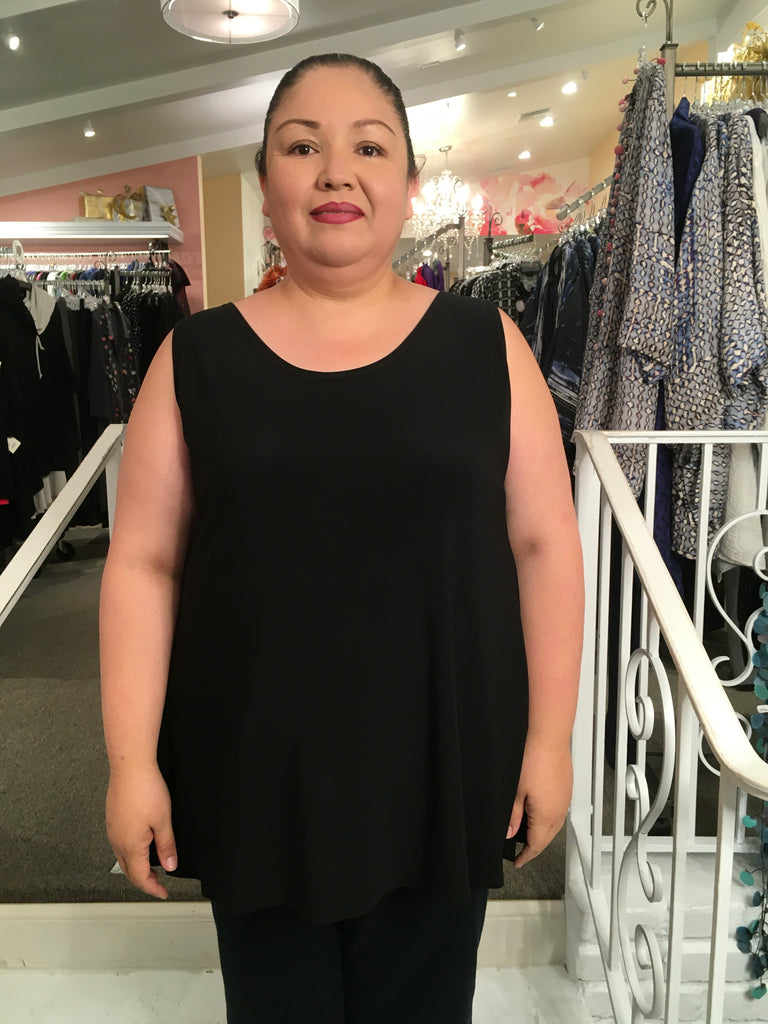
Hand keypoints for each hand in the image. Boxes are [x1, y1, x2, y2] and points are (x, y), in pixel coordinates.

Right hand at [106, 764, 177, 898]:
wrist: (130, 766)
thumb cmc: (145, 790)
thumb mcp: (163, 821)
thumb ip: (166, 846)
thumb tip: (169, 865)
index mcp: (130, 845)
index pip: (140, 877)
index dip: (152, 888)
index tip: (163, 893)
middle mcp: (117, 841)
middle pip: (128, 871)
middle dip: (143, 880)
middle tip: (158, 883)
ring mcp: (112, 830)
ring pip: (122, 858)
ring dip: (136, 867)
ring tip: (151, 866)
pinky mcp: (112, 819)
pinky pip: (119, 844)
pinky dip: (130, 853)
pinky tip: (139, 846)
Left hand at [507, 740, 572, 868]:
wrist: (549, 738)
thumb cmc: (533, 760)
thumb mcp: (515, 791)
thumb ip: (513, 815)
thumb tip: (510, 833)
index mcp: (546, 816)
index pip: (536, 845)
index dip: (526, 856)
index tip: (518, 862)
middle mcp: (559, 811)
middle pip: (548, 838)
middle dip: (535, 847)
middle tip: (522, 851)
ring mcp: (565, 799)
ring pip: (555, 825)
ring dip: (543, 833)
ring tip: (530, 835)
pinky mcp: (567, 788)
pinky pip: (559, 811)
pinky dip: (549, 819)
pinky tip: (540, 813)